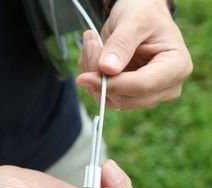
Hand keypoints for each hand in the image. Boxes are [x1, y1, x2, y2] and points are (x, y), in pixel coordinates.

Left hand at [77, 0, 192, 109]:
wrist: (140, 15)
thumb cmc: (144, 12)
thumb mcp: (133, 20)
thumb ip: (121, 44)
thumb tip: (107, 69)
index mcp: (176, 66)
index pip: (143, 86)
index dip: (112, 85)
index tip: (85, 77)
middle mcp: (166, 86)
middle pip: (126, 98)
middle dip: (100, 78)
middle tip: (90, 44)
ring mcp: (149, 94)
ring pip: (113, 101)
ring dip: (94, 77)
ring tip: (92, 44)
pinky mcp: (132, 96)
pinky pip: (107, 98)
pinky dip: (94, 80)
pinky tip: (94, 57)